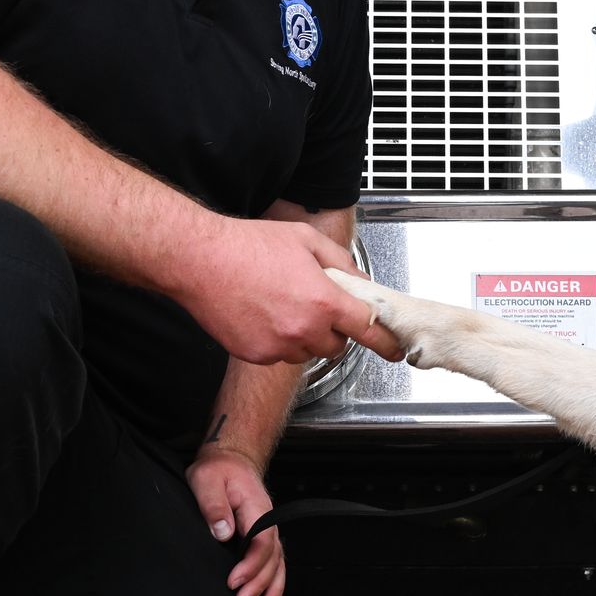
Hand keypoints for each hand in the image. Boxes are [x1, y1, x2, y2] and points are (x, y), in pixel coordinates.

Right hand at [177, 218, 404, 365]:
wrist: (200, 260)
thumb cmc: (249, 245)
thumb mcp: (306, 241)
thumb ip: (342, 263)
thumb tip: (362, 283)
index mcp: (323, 301)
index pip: (368, 330)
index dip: (385, 341)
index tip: (395, 349)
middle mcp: (304, 329)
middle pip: (337, 347)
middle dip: (334, 331)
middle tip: (316, 308)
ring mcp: (278, 346)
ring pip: (307, 352)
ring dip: (305, 336)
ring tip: (282, 305)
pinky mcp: (256, 355)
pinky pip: (279, 355)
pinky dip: (278, 341)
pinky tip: (263, 314)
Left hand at [190, 446, 286, 595]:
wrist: (231, 460)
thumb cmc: (218, 470)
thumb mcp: (207, 479)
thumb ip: (213, 504)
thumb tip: (222, 531)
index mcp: (256, 508)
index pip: (260, 541)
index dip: (250, 565)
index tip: (233, 581)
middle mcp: (267, 521)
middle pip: (271, 558)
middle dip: (260, 585)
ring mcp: (268, 530)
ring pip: (277, 563)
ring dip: (272, 588)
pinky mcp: (263, 536)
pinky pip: (275, 562)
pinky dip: (276, 582)